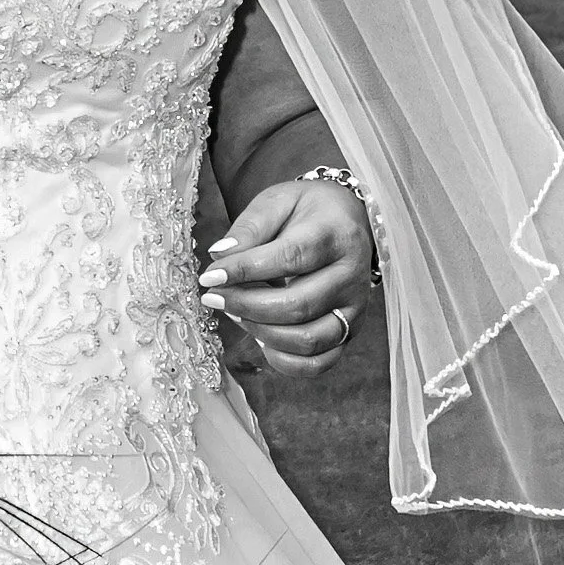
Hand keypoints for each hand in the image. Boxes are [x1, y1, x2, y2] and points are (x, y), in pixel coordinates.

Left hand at [199, 179, 372, 375]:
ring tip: (236, 314)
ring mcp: (354, 309)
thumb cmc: (306, 212)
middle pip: (298, 305)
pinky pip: (318, 362)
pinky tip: (261, 340)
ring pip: (307, 340)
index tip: (210, 276)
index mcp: (335, 235)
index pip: (290, 258)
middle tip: (214, 297)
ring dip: (261, 333)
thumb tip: (219, 256)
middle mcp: (351, 276)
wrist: (347, 222)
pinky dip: (284, 360)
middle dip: (246, 305)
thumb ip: (249, 228)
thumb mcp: (277, 202)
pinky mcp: (349, 332)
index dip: (245, 271)